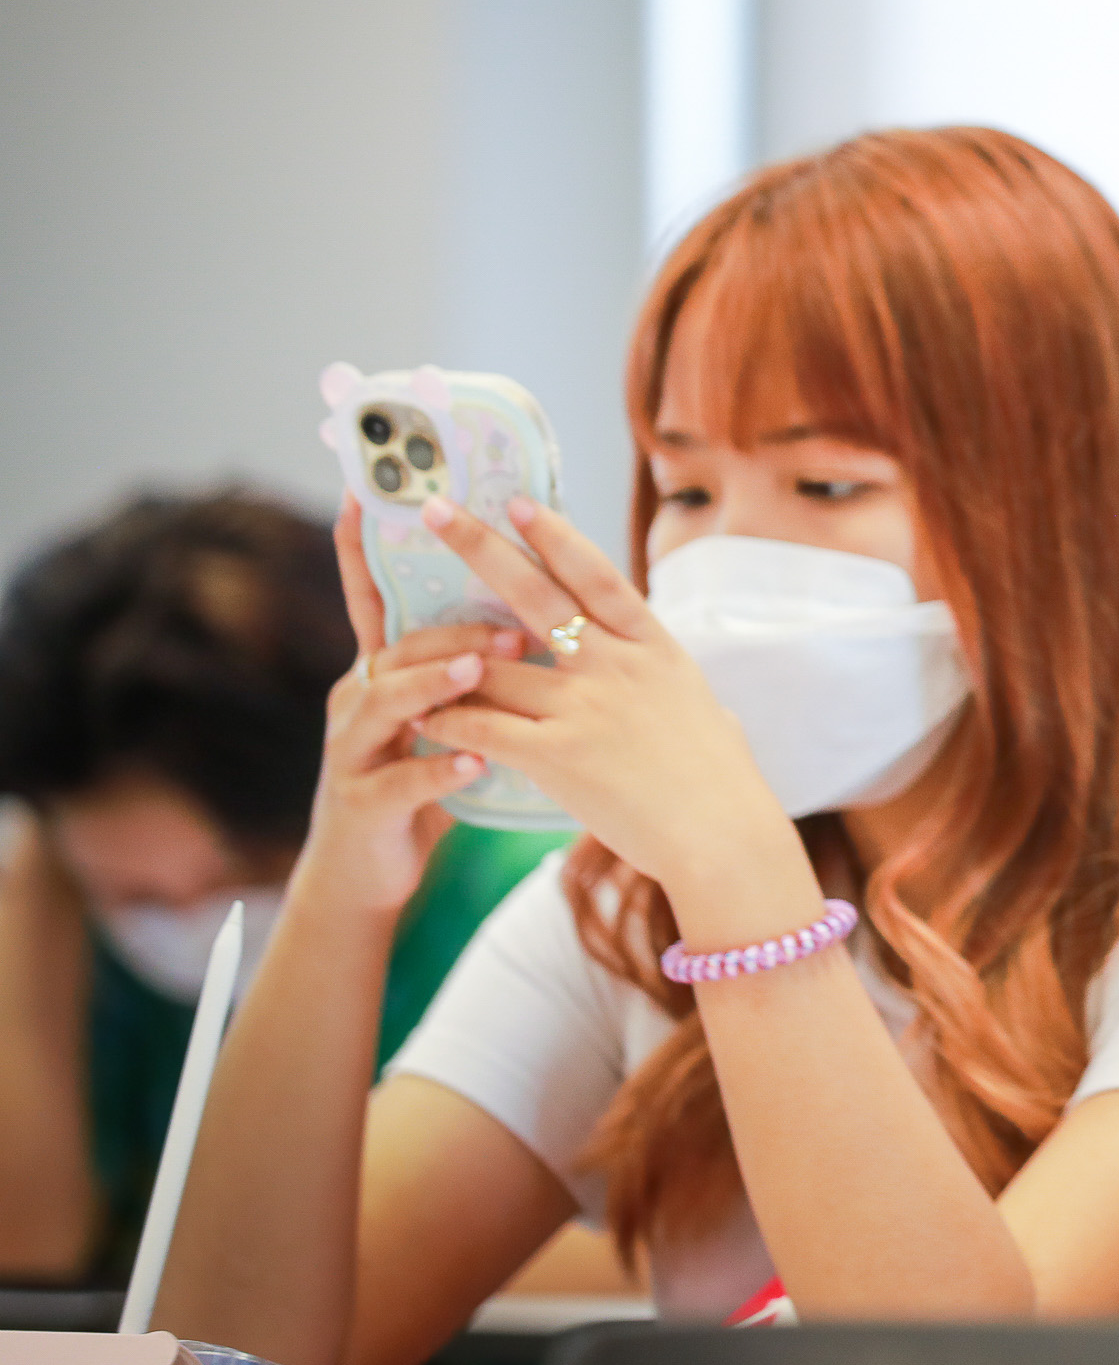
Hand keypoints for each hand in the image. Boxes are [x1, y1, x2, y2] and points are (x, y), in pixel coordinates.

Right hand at [296, 502, 508, 913]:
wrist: (369, 872)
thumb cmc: (418, 778)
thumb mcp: (436, 712)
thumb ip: (461, 662)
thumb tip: (520, 607)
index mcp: (380, 670)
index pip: (372, 599)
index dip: (361, 547)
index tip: (366, 492)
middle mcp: (359, 699)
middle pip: (397, 648)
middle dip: (447, 631)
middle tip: (507, 626)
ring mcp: (354, 751)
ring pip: (389, 704)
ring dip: (436, 684)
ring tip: (479, 671)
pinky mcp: (363, 803)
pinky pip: (401, 782)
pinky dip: (437, 769)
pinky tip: (471, 760)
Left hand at [409, 496, 811, 930]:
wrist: (724, 837)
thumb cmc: (724, 781)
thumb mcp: (701, 705)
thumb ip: (667, 678)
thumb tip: (669, 670)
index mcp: (655, 647)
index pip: (598, 576)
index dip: (556, 536)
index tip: (518, 502)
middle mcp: (617, 664)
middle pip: (536, 593)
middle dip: (481, 548)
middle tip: (437, 512)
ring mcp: (586, 706)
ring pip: (495, 664)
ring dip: (445, 658)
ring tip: (403, 651)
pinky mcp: (558, 754)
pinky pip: (483, 726)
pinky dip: (448, 720)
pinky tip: (422, 717)